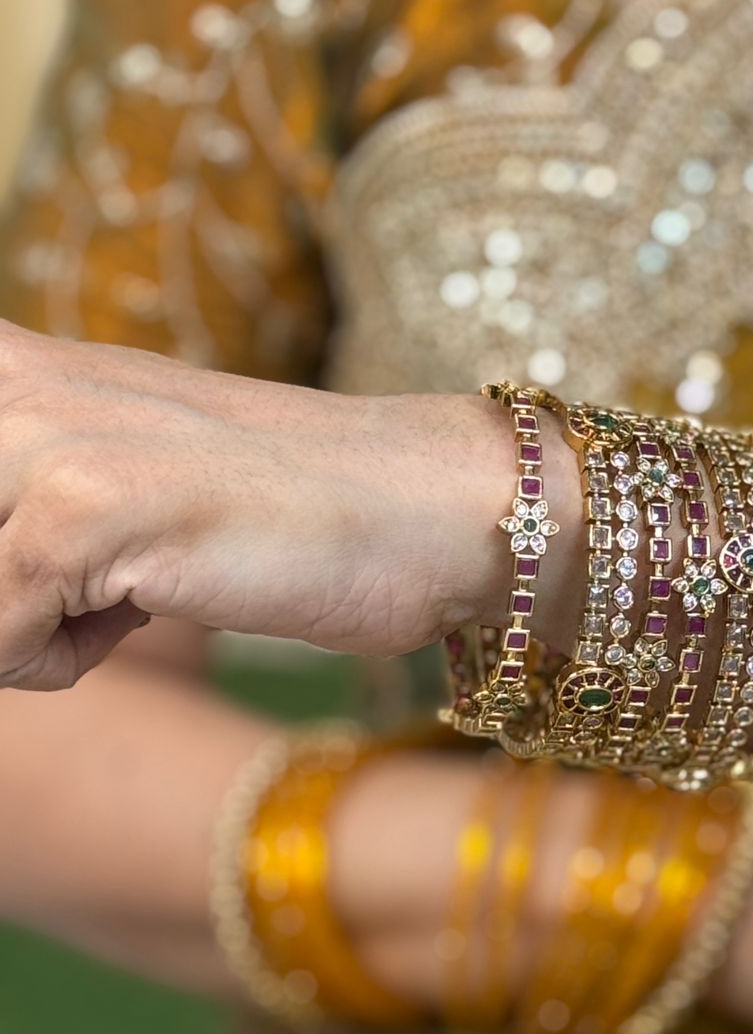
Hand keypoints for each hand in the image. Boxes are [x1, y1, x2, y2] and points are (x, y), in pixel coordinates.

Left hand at [0, 323, 579, 688]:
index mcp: (26, 369)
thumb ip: (47, 489)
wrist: (430, 508)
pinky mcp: (84, 514)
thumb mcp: (137, 473)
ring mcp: (52, 441)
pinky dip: (57, 664)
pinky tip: (146, 616)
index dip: (5, 561)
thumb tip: (4, 580)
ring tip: (122, 600)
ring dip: (21, 633)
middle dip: (9, 596)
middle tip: (85, 593)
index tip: (51, 576)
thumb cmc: (297, 512)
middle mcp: (22, 385)